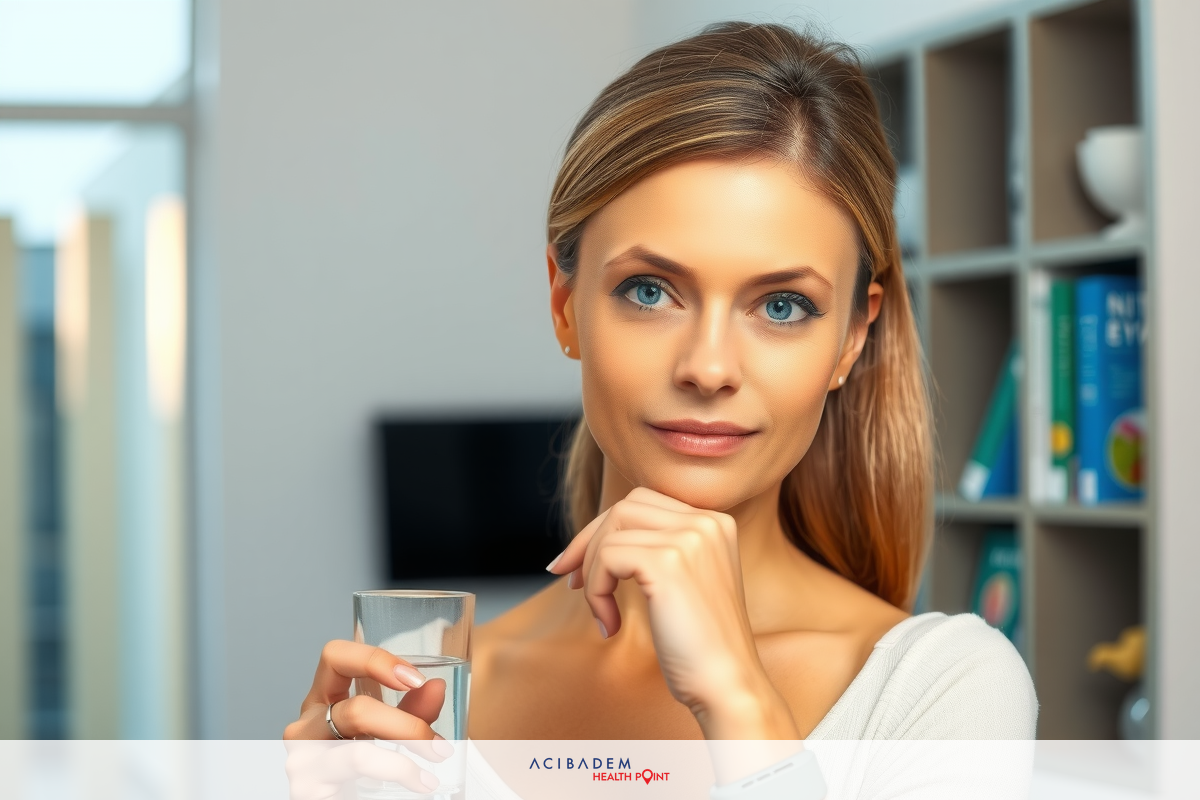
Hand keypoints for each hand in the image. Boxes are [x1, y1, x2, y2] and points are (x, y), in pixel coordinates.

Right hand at [282, 640, 454, 795]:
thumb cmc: (358, 769)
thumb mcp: (388, 731)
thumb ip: (411, 710)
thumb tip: (437, 687)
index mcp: (322, 699)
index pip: (335, 657)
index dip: (375, 660)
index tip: (415, 679)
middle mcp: (306, 724)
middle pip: (356, 710)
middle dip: (407, 725)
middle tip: (439, 743)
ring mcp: (302, 758)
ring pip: (358, 750)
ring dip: (405, 756)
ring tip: (437, 760)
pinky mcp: (306, 788)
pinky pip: (358, 773)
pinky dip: (397, 773)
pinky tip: (420, 782)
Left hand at [547, 487, 800, 739]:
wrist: (728, 685)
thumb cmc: (700, 646)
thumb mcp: (683, 584)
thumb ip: (657, 552)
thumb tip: (592, 539)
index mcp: (714, 523)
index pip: (642, 503)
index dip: (603, 531)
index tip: (579, 567)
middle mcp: (706, 521)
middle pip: (624, 508)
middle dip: (588, 541)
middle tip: (571, 581)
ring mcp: (690, 538)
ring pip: (611, 532)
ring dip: (593, 573)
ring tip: (603, 612)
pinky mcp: (668, 562)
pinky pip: (607, 558)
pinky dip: (597, 592)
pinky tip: (611, 625)